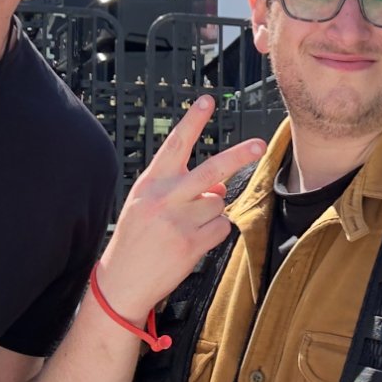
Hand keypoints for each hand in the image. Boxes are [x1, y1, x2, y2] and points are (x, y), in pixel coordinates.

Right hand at [96, 95, 263, 316]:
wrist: (122, 281)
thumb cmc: (136, 238)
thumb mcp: (147, 203)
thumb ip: (180, 188)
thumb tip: (219, 185)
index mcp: (151, 182)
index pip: (176, 144)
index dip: (193, 121)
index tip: (208, 100)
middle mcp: (165, 197)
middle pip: (212, 169)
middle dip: (240, 156)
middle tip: (260, 145)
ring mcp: (179, 221)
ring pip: (219, 203)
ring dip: (212, 213)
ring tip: (188, 227)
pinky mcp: (191, 244)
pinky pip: (222, 228)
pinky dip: (215, 233)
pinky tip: (193, 241)